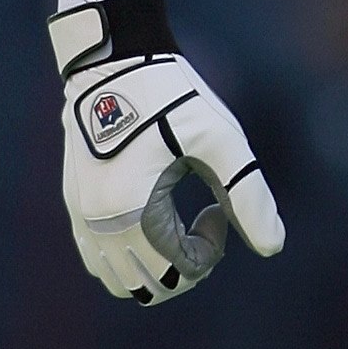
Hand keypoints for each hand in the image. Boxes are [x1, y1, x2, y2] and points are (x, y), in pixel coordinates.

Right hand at [48, 0, 283, 303]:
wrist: (115, 60)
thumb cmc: (173, 95)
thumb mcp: (222, 141)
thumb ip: (248, 194)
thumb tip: (273, 246)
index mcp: (133, 211)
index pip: (178, 271)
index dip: (210, 250)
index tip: (216, 208)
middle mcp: (98, 223)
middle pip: (148, 288)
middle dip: (185, 267)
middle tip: (202, 221)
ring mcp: (80, 216)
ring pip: (119, 280)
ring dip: (155, 266)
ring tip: (176, 222)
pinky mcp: (74, 204)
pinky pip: (96, 259)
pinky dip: (129, 256)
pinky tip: (152, 215)